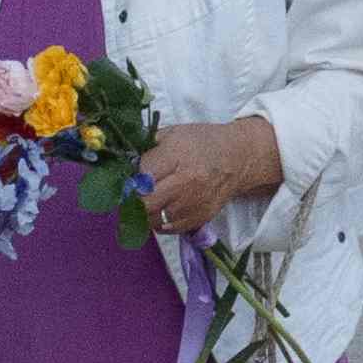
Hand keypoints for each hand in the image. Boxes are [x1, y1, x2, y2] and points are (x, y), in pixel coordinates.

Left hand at [130, 115, 284, 233]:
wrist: (238, 158)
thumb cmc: (201, 143)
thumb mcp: (172, 133)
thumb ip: (147, 149)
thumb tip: (124, 166)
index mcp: (178, 156)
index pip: (142, 175)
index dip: (131, 177)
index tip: (131, 176)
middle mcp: (187, 183)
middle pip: (145, 203)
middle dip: (134, 199)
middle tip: (135, 193)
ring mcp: (194, 204)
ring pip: (154, 219)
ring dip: (146, 212)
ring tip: (150, 200)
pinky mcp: (200, 218)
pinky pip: (169, 228)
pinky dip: (160, 221)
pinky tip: (163, 208)